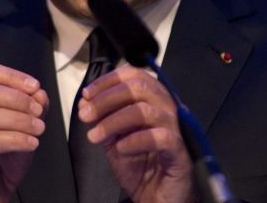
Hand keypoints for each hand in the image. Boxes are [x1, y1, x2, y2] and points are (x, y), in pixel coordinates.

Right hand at [0, 62, 48, 202]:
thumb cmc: (0, 159)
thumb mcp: (20, 128)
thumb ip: (30, 107)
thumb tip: (39, 92)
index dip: (11, 76)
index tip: (35, 86)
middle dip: (16, 98)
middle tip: (38, 110)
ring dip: (19, 120)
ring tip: (39, 128)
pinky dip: (15, 139)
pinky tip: (31, 143)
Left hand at [78, 65, 195, 202]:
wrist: (158, 200)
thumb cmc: (143, 169)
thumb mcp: (115, 141)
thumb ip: (103, 120)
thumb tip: (85, 103)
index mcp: (155, 101)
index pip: (134, 76)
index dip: (108, 81)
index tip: (86, 95)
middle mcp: (169, 110)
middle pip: (139, 87)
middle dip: (106, 98)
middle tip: (85, 114)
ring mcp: (177, 130)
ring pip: (146, 111)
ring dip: (114, 121)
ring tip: (95, 136)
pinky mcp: (181, 152)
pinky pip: (161, 137)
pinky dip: (136, 140)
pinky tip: (121, 148)